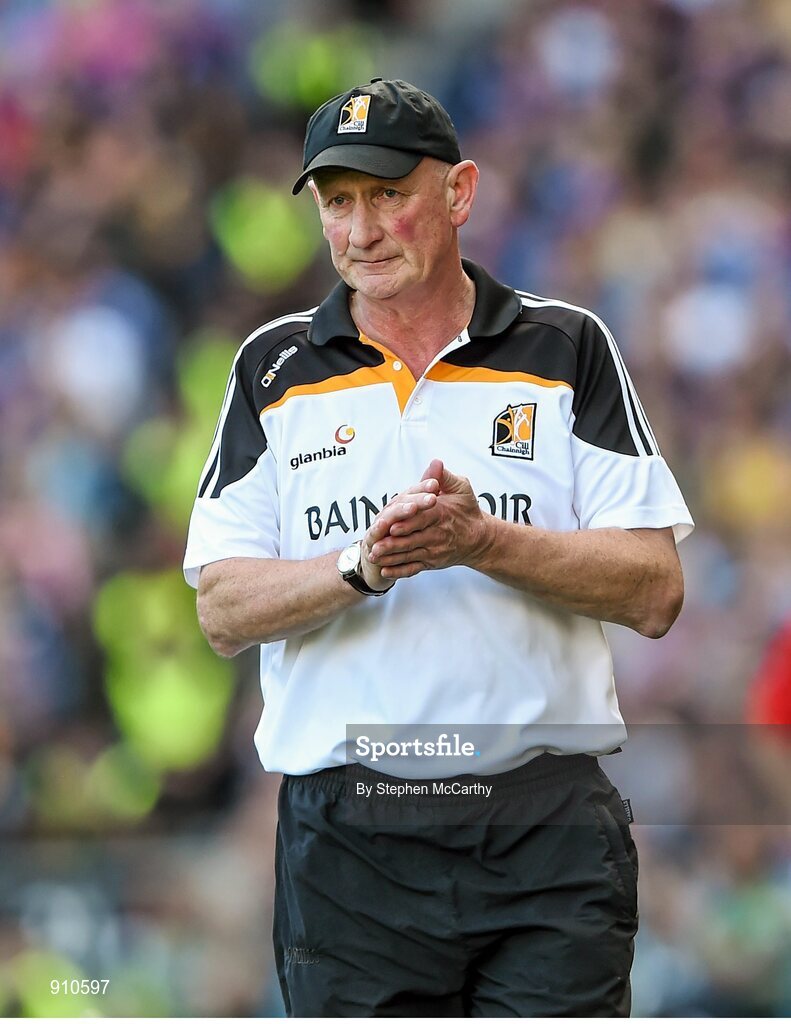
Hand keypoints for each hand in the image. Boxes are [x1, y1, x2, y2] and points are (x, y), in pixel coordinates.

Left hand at [365, 459, 494, 579]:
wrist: (479, 538)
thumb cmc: (467, 511)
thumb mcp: (461, 489)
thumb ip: (444, 477)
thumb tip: (436, 463)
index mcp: (441, 514)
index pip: (423, 518)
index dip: (408, 523)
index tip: (392, 526)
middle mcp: (438, 534)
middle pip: (413, 540)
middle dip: (393, 544)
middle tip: (375, 545)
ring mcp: (434, 551)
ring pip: (410, 555)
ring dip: (391, 557)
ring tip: (374, 556)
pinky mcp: (432, 562)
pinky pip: (414, 568)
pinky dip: (399, 571)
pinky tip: (385, 572)